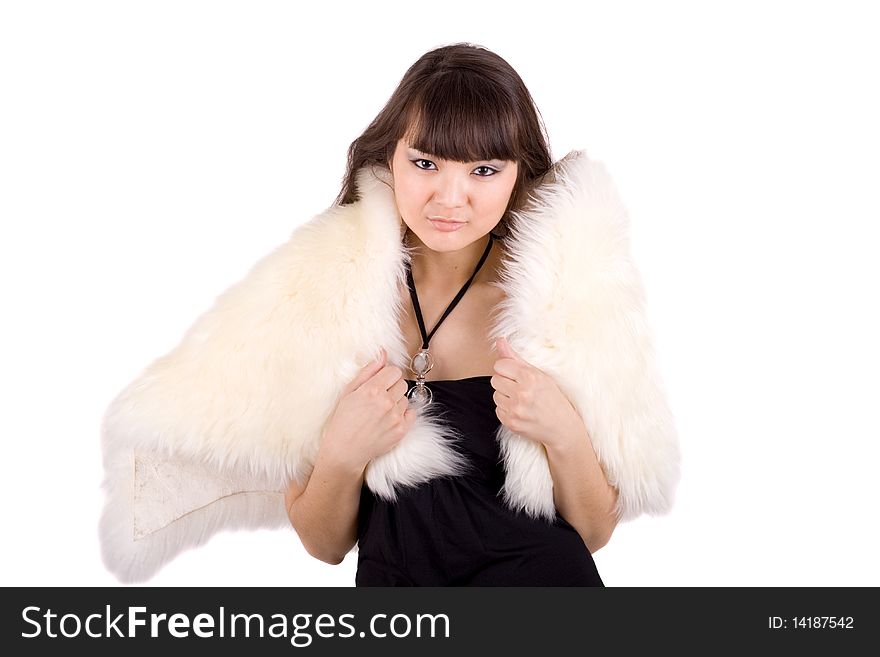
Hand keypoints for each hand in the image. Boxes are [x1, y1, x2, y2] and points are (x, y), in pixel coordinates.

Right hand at [320, 348, 417, 471]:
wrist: (345, 450)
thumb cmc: (343, 420)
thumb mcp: (349, 391)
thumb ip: (368, 371)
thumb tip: (383, 353)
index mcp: (372, 390)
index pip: (394, 371)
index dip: (387, 375)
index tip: (380, 383)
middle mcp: (386, 402)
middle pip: (402, 383)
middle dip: (392, 388)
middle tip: (378, 398)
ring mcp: (395, 417)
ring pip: (405, 399)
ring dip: (396, 402)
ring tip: (380, 412)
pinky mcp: (401, 430)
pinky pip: (411, 413)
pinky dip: (402, 415)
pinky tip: (388, 420)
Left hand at [491, 336, 584, 449]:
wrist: (563, 429)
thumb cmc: (553, 398)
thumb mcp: (539, 375)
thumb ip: (516, 358)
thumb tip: (499, 340)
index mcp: (530, 377)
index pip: (499, 365)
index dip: (507, 369)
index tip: (517, 375)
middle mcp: (522, 393)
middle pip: (495, 379)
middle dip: (506, 382)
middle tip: (521, 389)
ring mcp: (515, 410)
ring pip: (495, 395)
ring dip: (505, 396)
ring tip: (522, 400)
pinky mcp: (511, 423)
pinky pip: (498, 410)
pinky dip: (507, 409)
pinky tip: (521, 410)